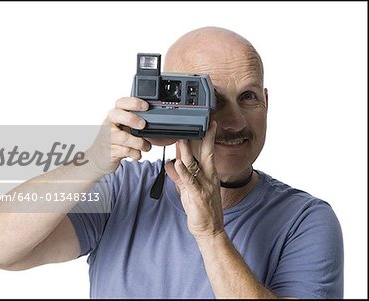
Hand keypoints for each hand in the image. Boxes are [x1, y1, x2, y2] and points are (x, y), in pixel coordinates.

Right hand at [86, 97, 151, 173]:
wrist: (98, 158)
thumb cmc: (114, 140)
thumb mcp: (122, 128)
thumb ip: (134, 122)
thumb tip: (155, 120)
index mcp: (114, 115)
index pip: (120, 103)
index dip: (133, 102)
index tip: (146, 106)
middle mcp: (109, 124)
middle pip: (117, 115)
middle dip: (132, 119)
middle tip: (143, 124)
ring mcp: (108, 138)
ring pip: (124, 137)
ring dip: (139, 142)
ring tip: (146, 146)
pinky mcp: (110, 151)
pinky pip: (125, 151)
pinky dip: (135, 153)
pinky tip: (137, 154)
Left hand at [165, 121, 223, 238]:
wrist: (210, 230)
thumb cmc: (201, 210)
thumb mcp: (189, 190)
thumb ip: (179, 177)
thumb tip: (170, 164)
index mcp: (209, 174)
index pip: (208, 152)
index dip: (207, 138)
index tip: (207, 125)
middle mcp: (209, 178)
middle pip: (206, 153)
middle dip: (204, 137)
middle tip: (200, 122)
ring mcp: (204, 186)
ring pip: (195, 165)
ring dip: (187, 152)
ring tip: (181, 139)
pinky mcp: (197, 196)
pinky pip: (189, 182)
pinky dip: (182, 172)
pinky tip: (176, 164)